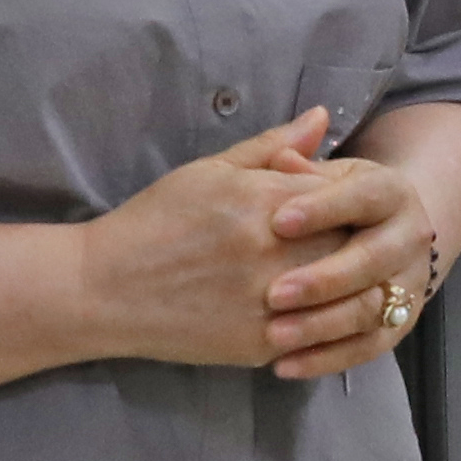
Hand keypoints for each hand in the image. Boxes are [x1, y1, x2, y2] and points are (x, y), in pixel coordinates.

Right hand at [82, 110, 346, 370]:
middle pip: (354, 244)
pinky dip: (320, 321)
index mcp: (267, 201)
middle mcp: (277, 252)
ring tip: (330, 276)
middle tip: (345, 240)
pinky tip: (308, 309)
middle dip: (356, 239)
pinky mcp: (263, 344)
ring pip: (344, 295)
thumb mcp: (211, 171)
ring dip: (345, 285)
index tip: (339, 202)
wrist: (104, 288)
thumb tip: (322, 116)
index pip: (348, 193)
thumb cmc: (156, 220)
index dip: (351, 196)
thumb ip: (273, 146)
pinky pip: (316, 334)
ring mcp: (272, 303)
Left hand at [253, 141, 444, 382]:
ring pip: (371, 310)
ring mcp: (408, 285)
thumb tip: (282, 156)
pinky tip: (284, 366)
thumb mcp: (322, 175)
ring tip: (273, 335)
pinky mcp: (399, 325)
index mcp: (392, 192)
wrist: (384, 233)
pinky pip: (367, 348)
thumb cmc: (335, 201)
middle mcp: (410, 238)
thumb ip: (297, 165)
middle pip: (373, 260)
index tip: (278, 222)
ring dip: (322, 325)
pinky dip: (326, 360)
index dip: (323, 209)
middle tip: (274, 293)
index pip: (364, 197)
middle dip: (323, 279)